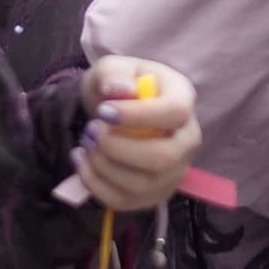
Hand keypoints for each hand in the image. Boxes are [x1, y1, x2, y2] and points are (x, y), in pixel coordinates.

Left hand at [77, 57, 199, 213]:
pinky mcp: (151, 195)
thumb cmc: (118, 89)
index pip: (174, 113)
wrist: (112, 113)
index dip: (138, 115)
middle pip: (163, 158)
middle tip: (92, 130)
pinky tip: (82, 160)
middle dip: (117, 147)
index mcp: (183, 100)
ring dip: (102, 164)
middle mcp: (187, 140)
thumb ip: (114, 73)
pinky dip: (93, 182)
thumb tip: (120, 90)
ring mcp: (172, 173)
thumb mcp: (112, 68)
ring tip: (87, 142)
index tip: (103, 111)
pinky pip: (122, 201)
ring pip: (140, 184)